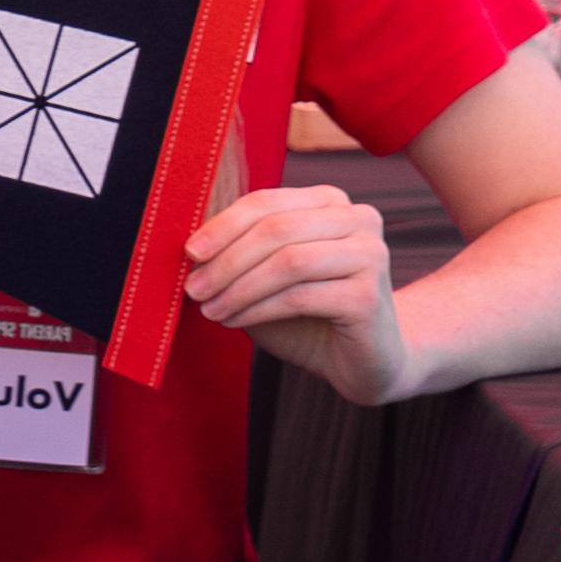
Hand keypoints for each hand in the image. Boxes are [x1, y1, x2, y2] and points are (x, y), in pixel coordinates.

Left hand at [189, 177, 406, 403]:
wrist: (361, 360)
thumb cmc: (306, 313)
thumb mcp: (264, 273)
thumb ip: (237, 252)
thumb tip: (191, 246)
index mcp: (330, 201)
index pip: (266, 202)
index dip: (222, 226)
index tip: (189, 252)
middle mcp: (359, 219)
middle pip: (276, 229)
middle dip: (226, 260)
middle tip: (193, 289)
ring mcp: (371, 255)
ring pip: (288, 262)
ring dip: (238, 287)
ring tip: (210, 309)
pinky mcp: (370, 295)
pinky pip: (299, 297)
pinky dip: (257, 309)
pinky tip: (235, 320)